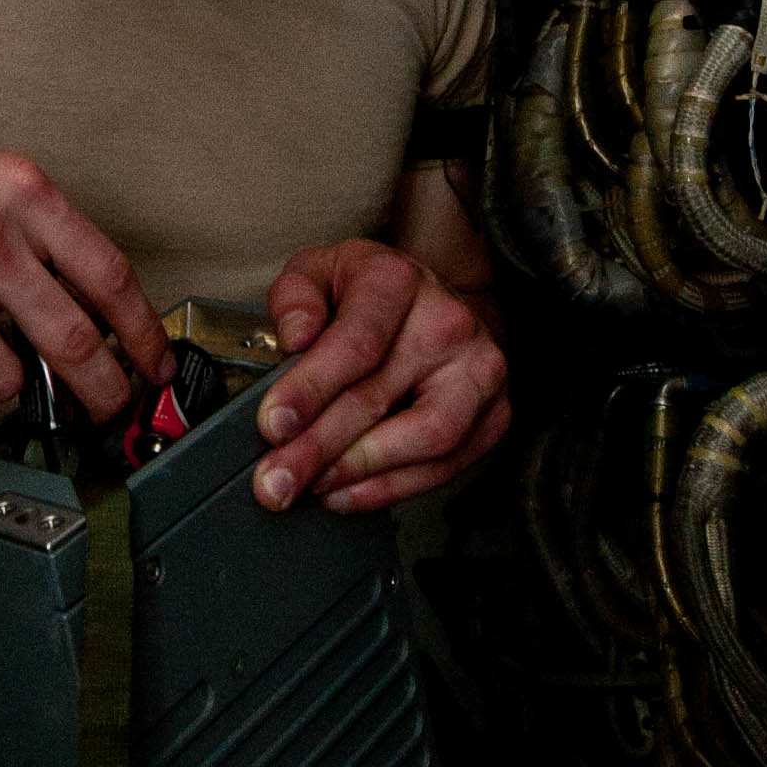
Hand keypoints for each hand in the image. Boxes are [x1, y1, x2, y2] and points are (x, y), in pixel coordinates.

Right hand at [0, 115, 172, 416]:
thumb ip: (39, 236)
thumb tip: (96, 313)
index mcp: (19, 191)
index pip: (109, 276)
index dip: (144, 335)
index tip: (155, 366)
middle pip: (75, 342)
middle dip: (105, 393)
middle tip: (111, 409)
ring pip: (7, 378)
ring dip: (4, 379)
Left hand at [252, 239, 510, 515]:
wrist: (434, 307)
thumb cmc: (367, 297)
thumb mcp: (318, 274)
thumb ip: (295, 298)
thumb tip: (295, 336)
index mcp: (397, 282)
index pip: (356, 343)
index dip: (310, 389)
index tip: (273, 426)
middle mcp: (449, 323)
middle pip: (379, 398)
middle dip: (318, 448)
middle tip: (275, 480)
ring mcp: (479, 372)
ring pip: (425, 439)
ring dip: (359, 473)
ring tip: (311, 486)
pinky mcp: (494, 416)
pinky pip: (444, 468)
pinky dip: (390, 489)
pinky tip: (345, 492)